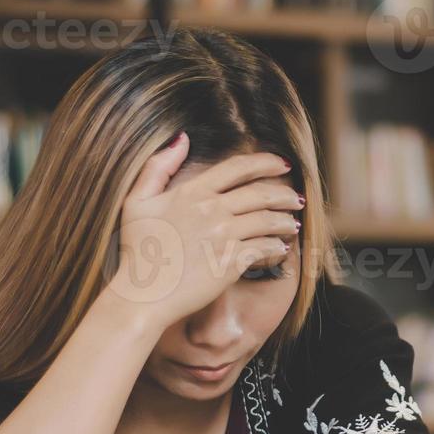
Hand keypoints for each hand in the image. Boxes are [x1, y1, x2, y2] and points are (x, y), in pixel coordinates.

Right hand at [105, 135, 301, 327]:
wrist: (142, 296)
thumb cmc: (136, 251)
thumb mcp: (137, 201)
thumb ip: (158, 167)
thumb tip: (182, 138)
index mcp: (192, 192)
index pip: (238, 168)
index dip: (265, 162)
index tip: (282, 165)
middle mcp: (211, 210)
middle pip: (261, 193)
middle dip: (285, 194)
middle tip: (297, 199)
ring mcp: (224, 236)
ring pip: (268, 221)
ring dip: (286, 221)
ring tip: (293, 224)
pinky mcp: (232, 262)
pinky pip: (265, 248)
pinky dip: (277, 247)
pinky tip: (281, 249)